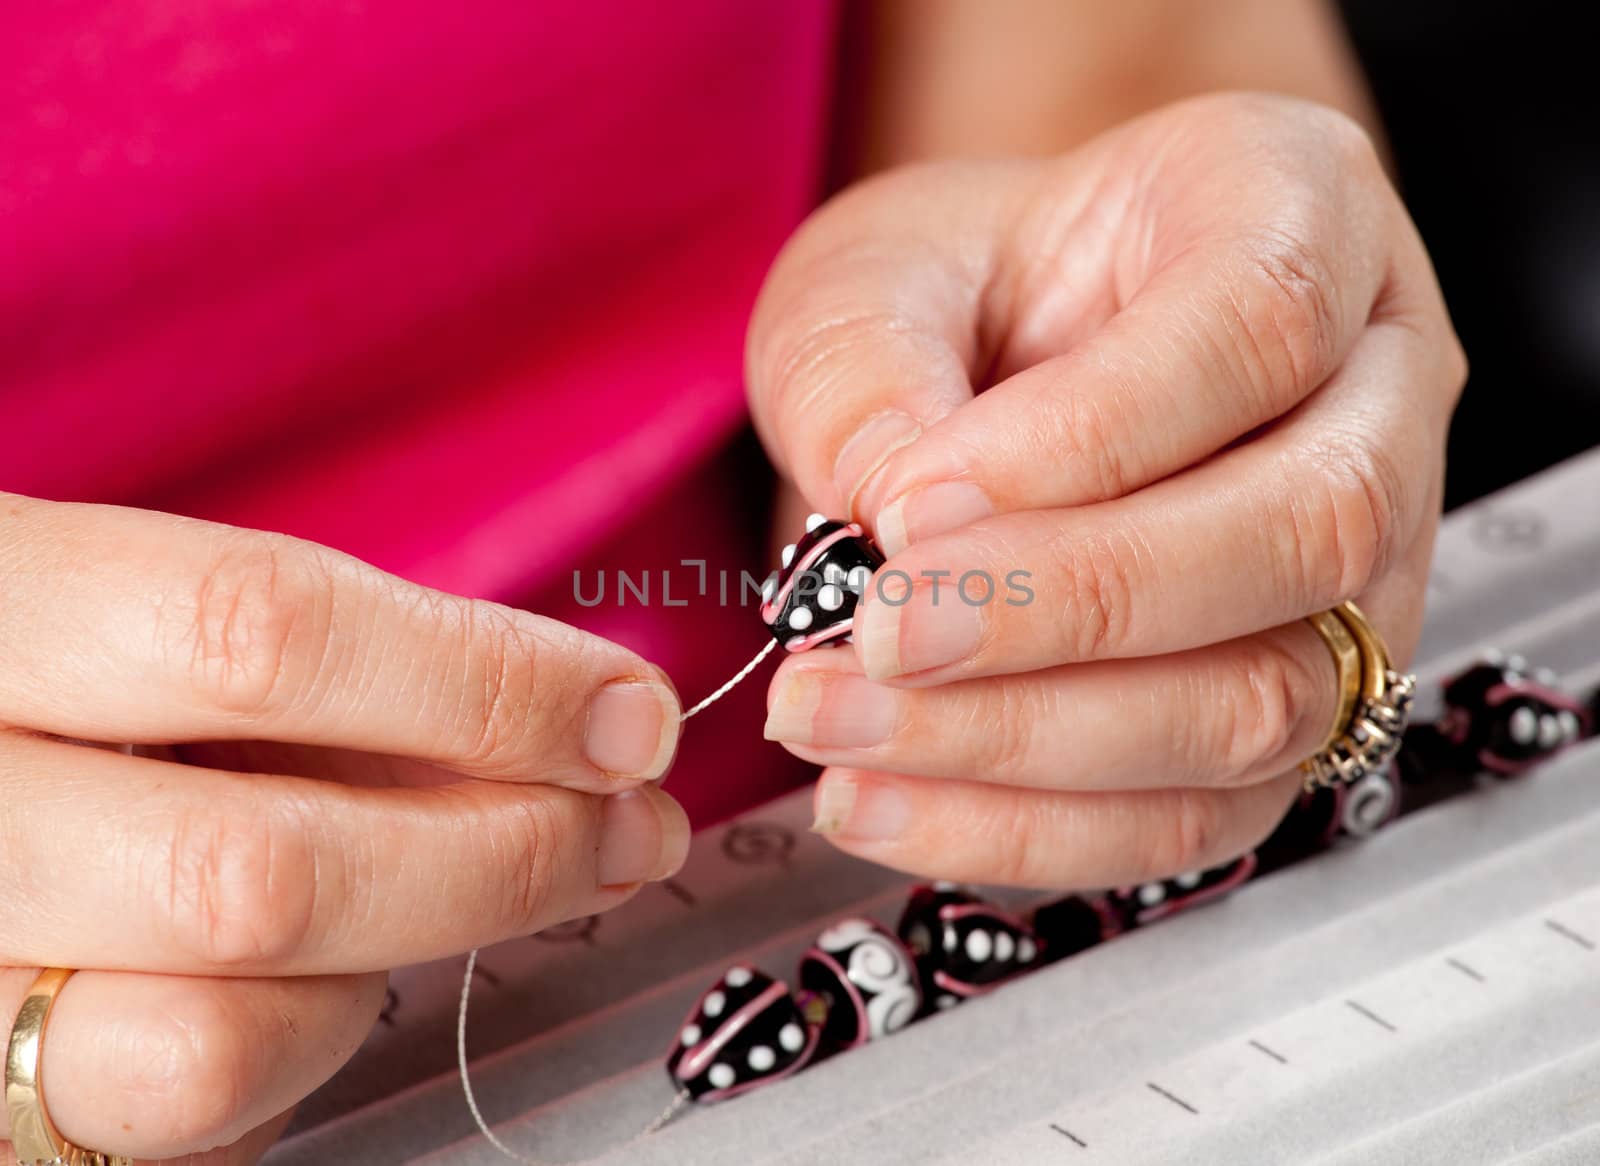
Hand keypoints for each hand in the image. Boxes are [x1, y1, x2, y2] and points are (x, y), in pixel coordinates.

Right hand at [0, 496, 687, 1163]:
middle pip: (259, 873)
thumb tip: (591, 723)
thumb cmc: (82, 689)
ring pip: (214, 1045)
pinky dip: (301, 1055)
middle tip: (626, 829)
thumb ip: (343, 665)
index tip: (628, 713)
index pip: (259, 635)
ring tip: (447, 897)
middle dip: (502, 856)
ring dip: (393, 972)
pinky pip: (184, 1131)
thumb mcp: (169, 618)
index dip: (484, 681)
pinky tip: (321, 975)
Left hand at [748, 94, 1464, 888]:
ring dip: (1030, 740)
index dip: (1089, 435)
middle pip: (1306, 527)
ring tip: (842, 726)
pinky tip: (884, 799)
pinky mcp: (1293, 712)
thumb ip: (865, 372)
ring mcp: (1362, 573)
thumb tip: (887, 520)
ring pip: (1267, 700)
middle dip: (1069, 608)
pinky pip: (1197, 814)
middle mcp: (1372, 395)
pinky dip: (1028, 828)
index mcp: (1295, 211)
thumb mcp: (874, 275)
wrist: (1003, 351)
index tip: (913, 502)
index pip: (1256, 326)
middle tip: (881, 635)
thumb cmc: (957, 289)